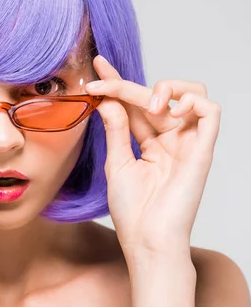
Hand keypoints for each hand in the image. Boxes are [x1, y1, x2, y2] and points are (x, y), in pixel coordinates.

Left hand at [85, 56, 220, 255]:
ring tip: (146, 104)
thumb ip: (115, 130)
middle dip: (126, 84)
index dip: (117, 83)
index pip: (134, 104)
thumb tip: (107, 99)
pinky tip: (169, 110)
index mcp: (149, 142)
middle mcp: (170, 138)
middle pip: (155, 96)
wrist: (146, 239)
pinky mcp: (202, 150)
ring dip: (167, 87)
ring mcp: (187, 143)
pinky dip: (193, 101)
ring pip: (192, 93)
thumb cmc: (132, 210)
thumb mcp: (117, 163)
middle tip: (100, 83)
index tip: (96, 67)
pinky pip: (211, 112)